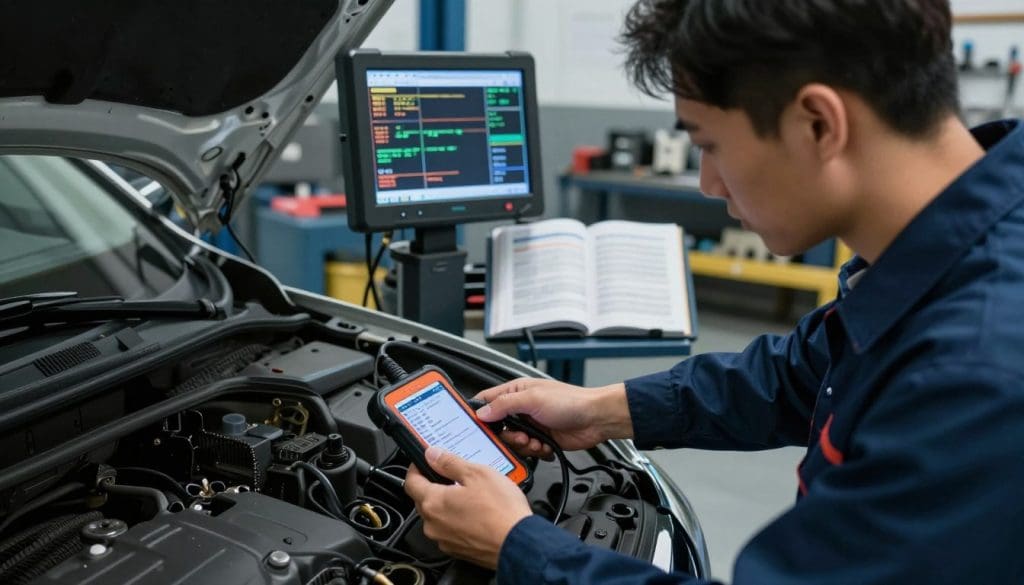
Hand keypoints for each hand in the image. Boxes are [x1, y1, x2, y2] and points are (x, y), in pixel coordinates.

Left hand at [404, 446, 531, 568]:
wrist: (518, 544)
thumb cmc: (501, 511)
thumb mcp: (477, 474)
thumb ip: (450, 463)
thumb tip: (432, 454)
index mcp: (433, 502)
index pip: (410, 482)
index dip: (416, 468)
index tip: (424, 461)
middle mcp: (433, 524)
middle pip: (423, 499)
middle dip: (433, 485)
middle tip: (452, 475)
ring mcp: (444, 540)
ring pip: (437, 516)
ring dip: (447, 504)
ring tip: (470, 495)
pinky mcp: (457, 550)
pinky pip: (449, 530)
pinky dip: (457, 520)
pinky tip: (476, 513)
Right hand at [473, 378, 632, 458]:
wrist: (596, 419)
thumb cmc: (571, 401)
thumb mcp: (533, 399)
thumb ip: (505, 405)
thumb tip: (483, 412)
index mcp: (517, 392)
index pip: (488, 401)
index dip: (479, 413)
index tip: (477, 426)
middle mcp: (522, 408)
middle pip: (498, 428)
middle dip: (507, 436)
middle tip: (519, 436)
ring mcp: (531, 425)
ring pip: (512, 442)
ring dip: (523, 445)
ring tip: (535, 441)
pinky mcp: (541, 440)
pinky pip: (527, 451)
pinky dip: (535, 451)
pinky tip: (544, 446)